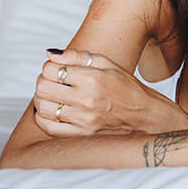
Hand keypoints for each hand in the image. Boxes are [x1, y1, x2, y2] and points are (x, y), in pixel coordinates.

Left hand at [33, 48, 187, 135]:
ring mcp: (83, 119)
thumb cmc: (127, 87)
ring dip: (43, 98)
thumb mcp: (108, 64)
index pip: (51, 69)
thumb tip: (51, 54)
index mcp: (93, 78)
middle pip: (43, 88)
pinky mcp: (81, 134)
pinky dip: (44, 117)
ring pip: (42, 107)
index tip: (57, 68)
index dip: (49, 66)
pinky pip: (49, 127)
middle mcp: (86, 99)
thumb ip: (78, 56)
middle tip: (53, 80)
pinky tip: (53, 110)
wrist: (145, 114)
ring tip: (54, 95)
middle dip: (43, 80)